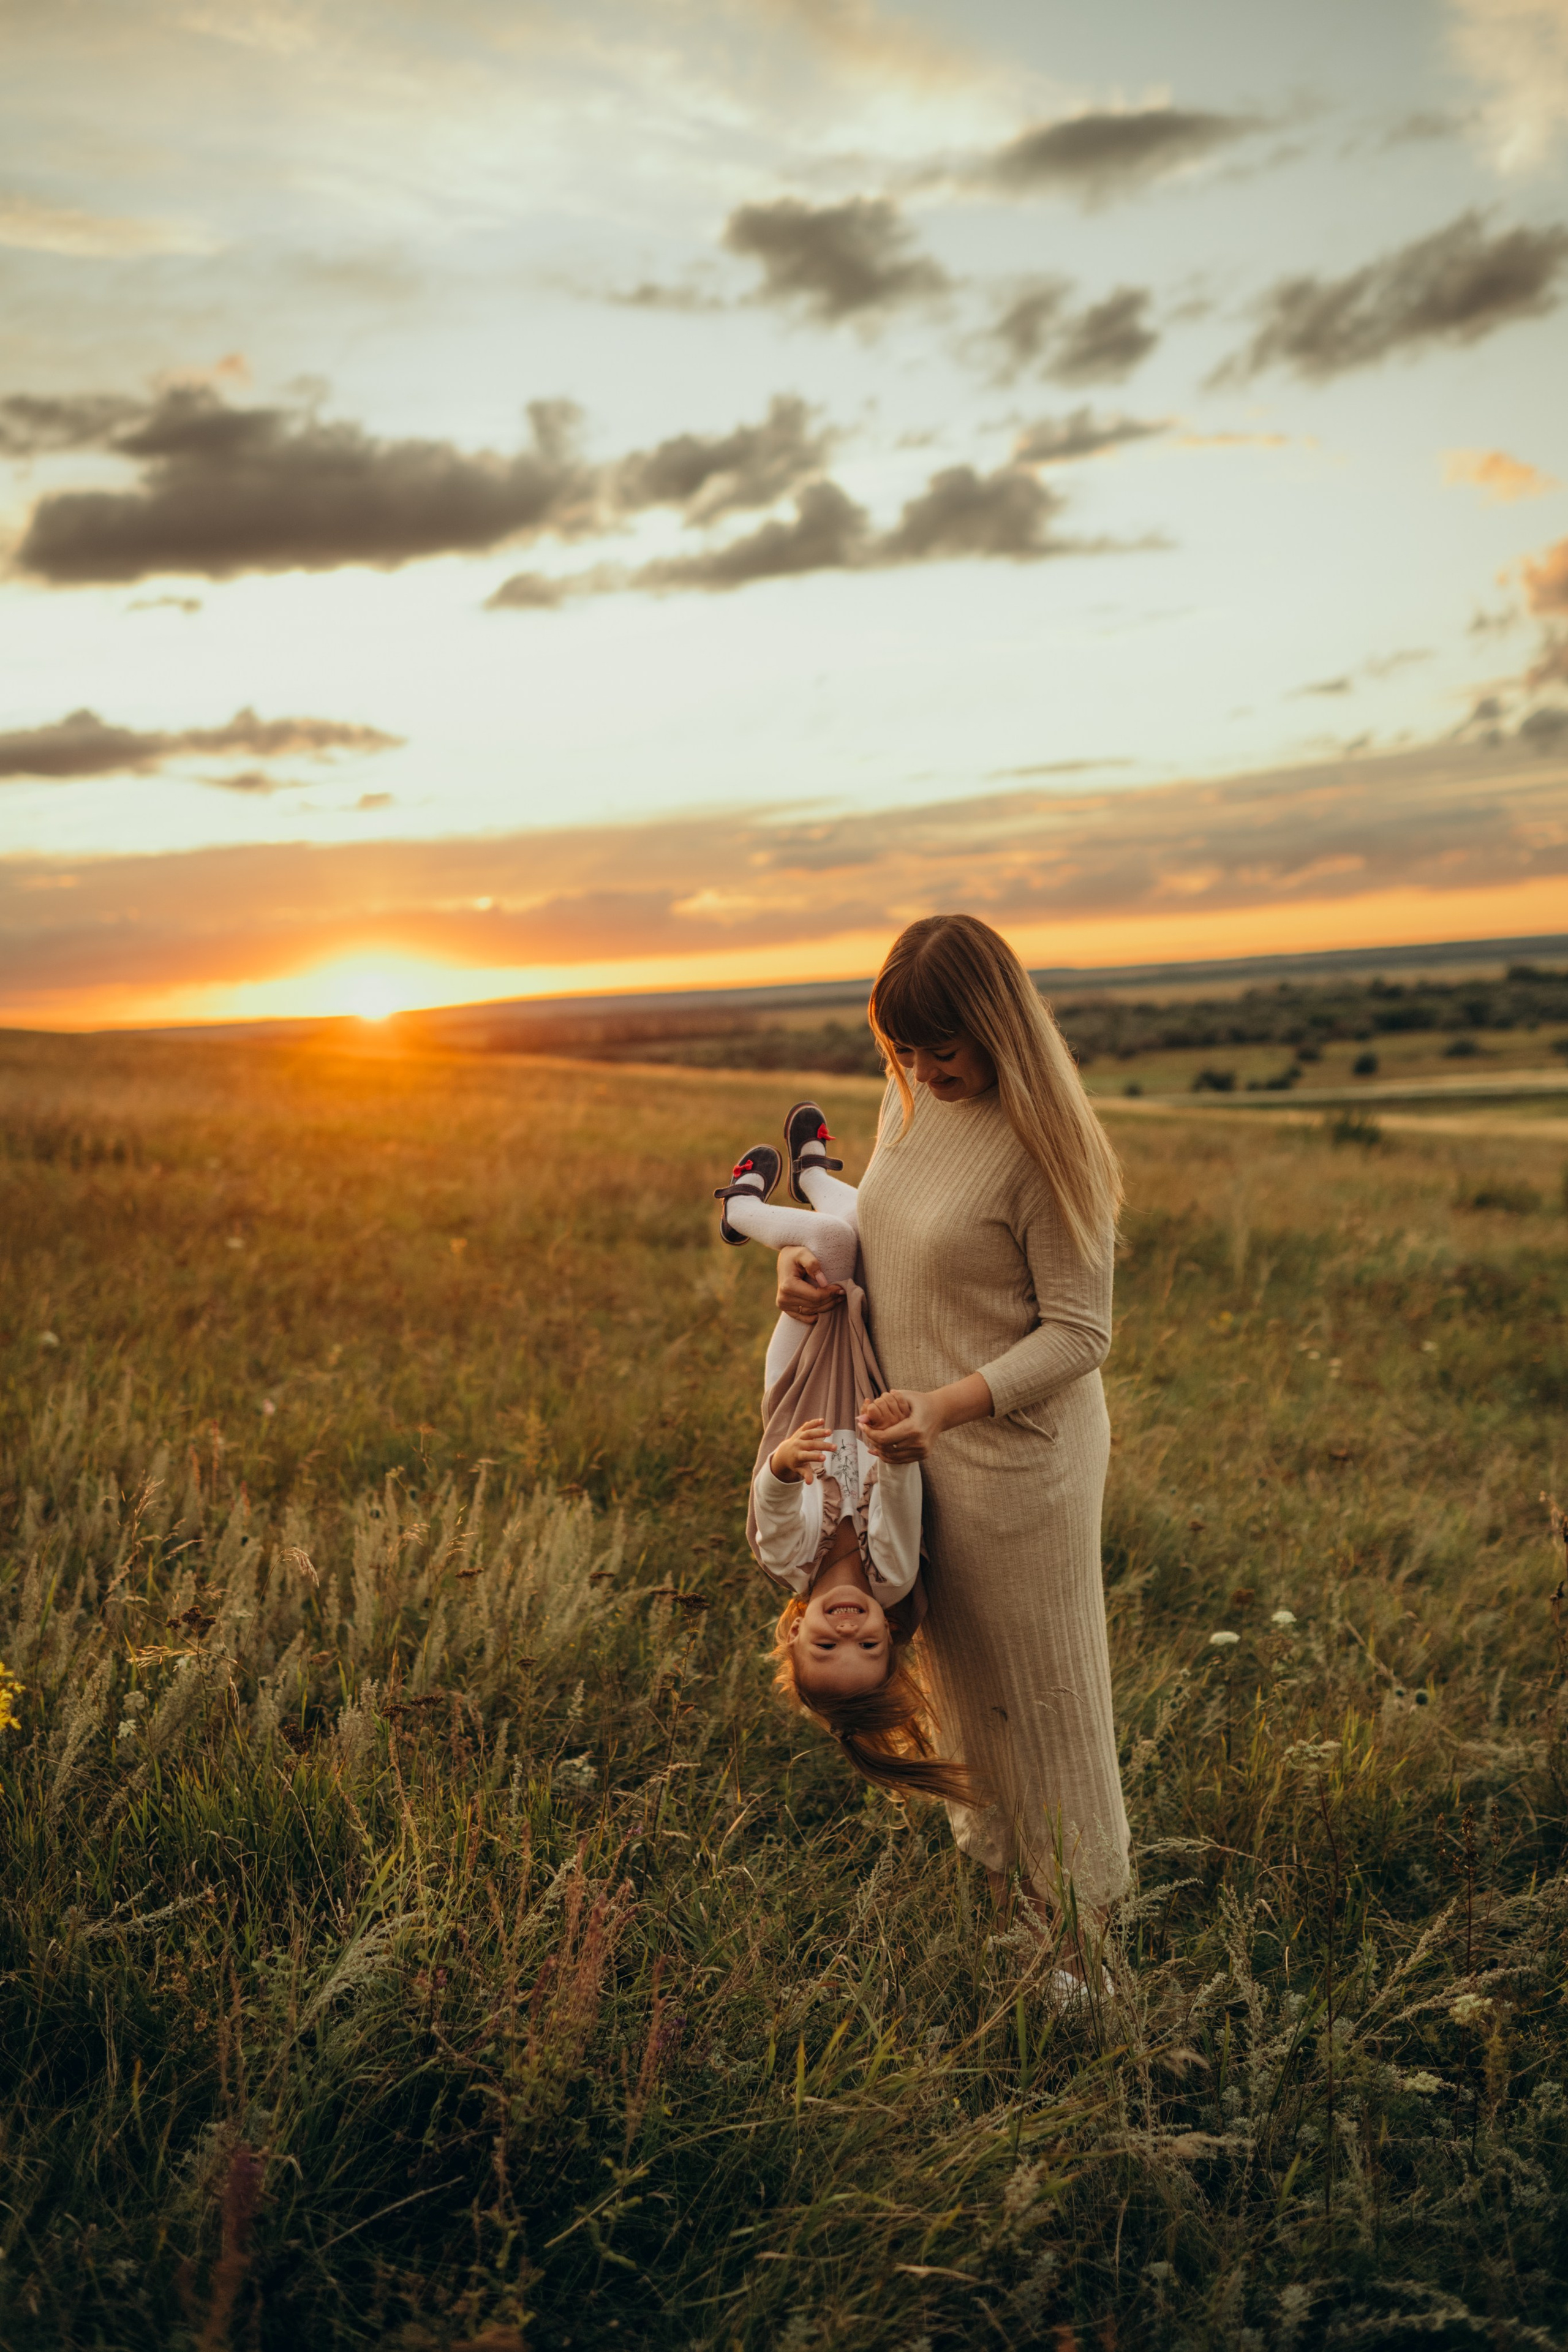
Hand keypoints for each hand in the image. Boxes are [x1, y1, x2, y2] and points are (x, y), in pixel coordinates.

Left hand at [771, 1417, 833, 1483]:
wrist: (784, 1452)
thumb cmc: (795, 1463)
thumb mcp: (799, 1469)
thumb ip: (805, 1474)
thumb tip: (809, 1483)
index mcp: (798, 1455)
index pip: (806, 1456)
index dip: (815, 1457)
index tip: (824, 1458)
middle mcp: (798, 1445)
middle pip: (811, 1444)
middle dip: (823, 1446)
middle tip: (835, 1448)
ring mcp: (799, 1436)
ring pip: (809, 1433)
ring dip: (819, 1432)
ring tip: (830, 1432)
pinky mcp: (800, 1431)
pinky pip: (807, 1425)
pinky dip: (814, 1422)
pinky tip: (822, 1420)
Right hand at [776, 1244, 842, 1325]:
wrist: (784, 1259)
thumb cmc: (795, 1253)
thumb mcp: (803, 1252)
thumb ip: (813, 1264)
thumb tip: (823, 1282)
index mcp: (788, 1286)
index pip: (815, 1296)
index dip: (830, 1293)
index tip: (841, 1288)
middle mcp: (783, 1299)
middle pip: (815, 1305)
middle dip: (831, 1300)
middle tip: (842, 1293)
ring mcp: (783, 1305)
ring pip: (812, 1312)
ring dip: (826, 1306)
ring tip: (837, 1298)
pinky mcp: (786, 1309)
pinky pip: (804, 1317)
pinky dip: (816, 1315)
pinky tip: (826, 1307)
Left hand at [858, 1371, 992, 1463]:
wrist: (942, 1411)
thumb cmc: (919, 1401)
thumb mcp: (902, 1397)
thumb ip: (880, 1406)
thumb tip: (859, 1419)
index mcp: (914, 1428)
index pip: (884, 1438)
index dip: (870, 1433)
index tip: (862, 1425)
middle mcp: (919, 1443)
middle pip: (886, 1449)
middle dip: (872, 1440)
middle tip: (866, 1431)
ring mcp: (922, 1451)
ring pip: (892, 1457)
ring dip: (879, 1449)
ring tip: (872, 1438)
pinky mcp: (923, 1455)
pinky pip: (900, 1460)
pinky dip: (888, 1455)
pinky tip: (880, 1447)